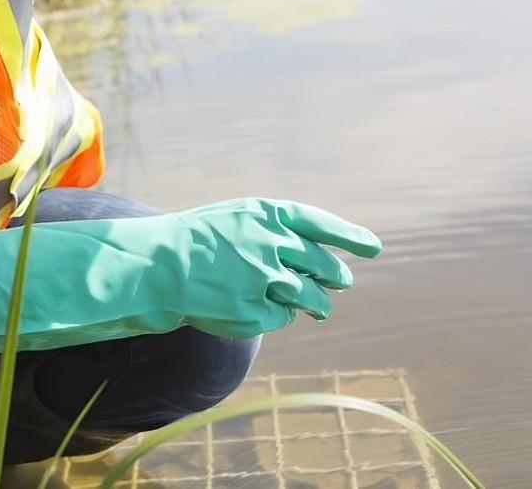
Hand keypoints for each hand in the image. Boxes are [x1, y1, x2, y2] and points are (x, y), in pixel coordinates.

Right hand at [0, 197, 381, 352]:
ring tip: (319, 307)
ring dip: (318, 303)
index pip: (322, 225)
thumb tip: (319, 252)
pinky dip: (278, 315)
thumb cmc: (199, 239)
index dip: (350, 236)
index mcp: (270, 214)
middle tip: (340, 281)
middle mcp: (273, 243)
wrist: (159, 265)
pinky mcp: (255, 309)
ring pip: (312, 298)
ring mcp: (265, 278)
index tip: (373, 247)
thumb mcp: (239, 219)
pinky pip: (282, 317)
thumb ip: (278, 230)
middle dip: (336, 276)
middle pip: (324, 266)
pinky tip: (261, 309)